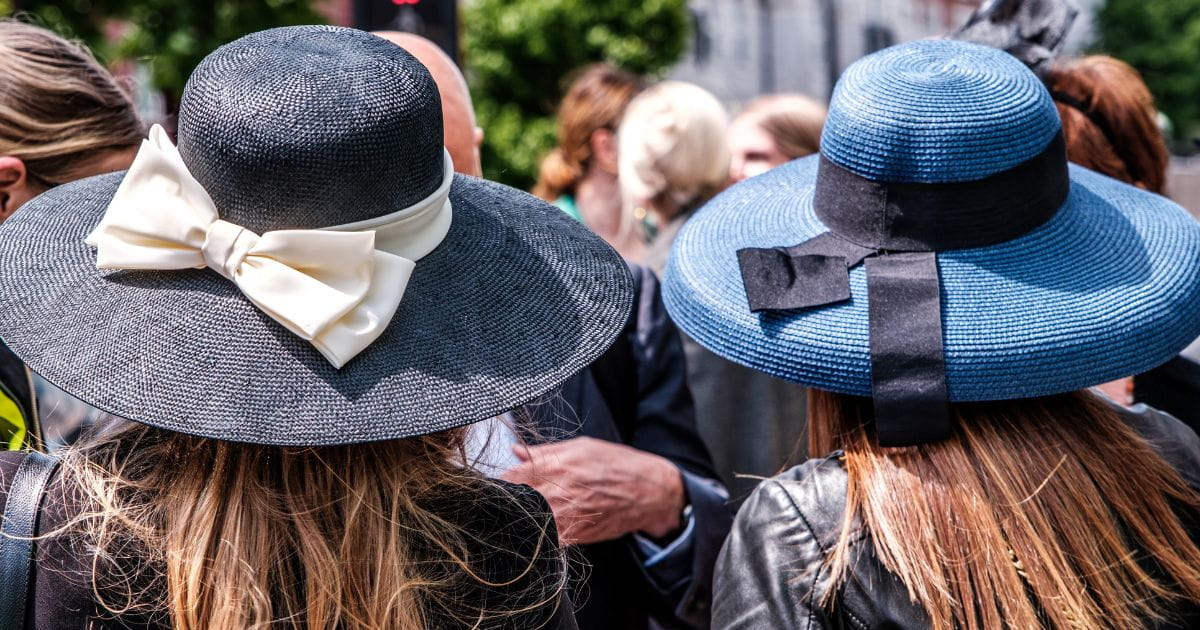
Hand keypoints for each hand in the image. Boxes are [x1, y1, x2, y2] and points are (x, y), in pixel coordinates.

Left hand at [502, 436, 684, 544]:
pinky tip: (538, 528)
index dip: (499, 481)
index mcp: (557, 465)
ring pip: (528, 522)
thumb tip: (515, 450)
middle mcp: (559, 491)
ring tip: (519, 515)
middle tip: (501, 502)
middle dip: (506, 502)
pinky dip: (538, 535)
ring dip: (520, 519)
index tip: (495, 484)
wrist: (649, 493)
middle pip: (515, 501)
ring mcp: (566, 516)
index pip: (511, 476)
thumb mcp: (582, 447)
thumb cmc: (616, 464)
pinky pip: (546, 539)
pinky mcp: (575, 535)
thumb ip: (545, 451)